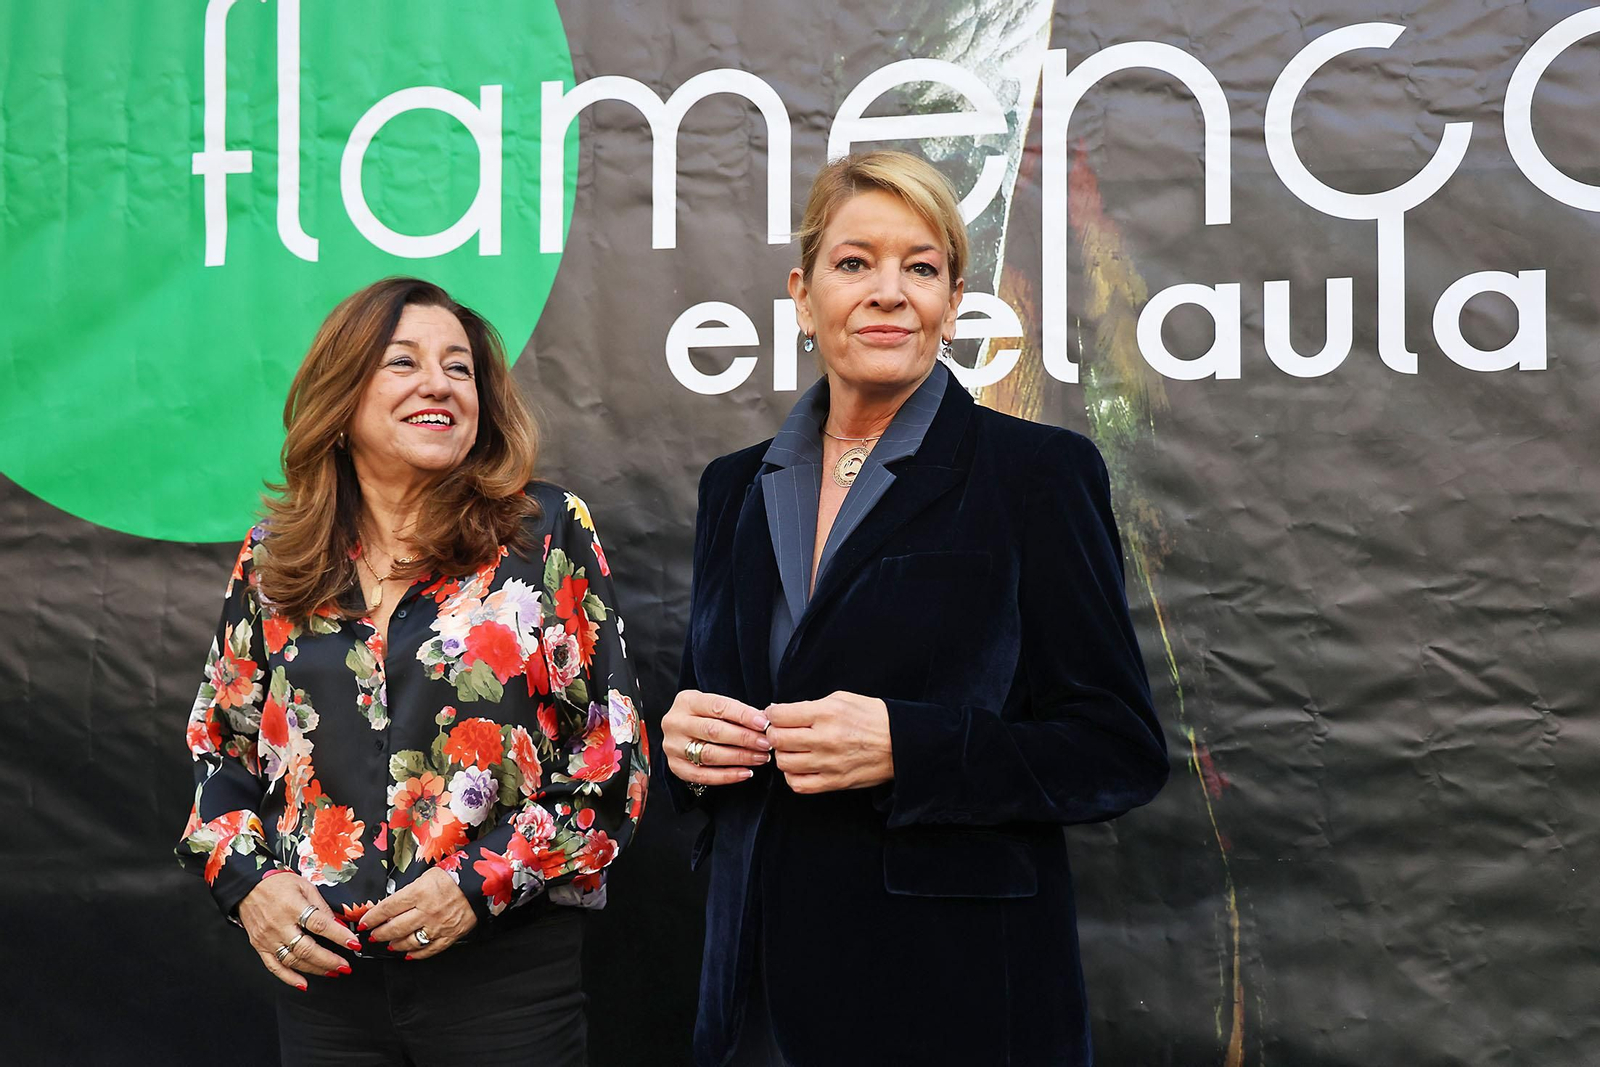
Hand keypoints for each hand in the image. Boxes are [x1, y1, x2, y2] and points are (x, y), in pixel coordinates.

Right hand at [238, 872, 360, 988]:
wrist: (247, 886)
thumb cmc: (277, 884)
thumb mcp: (304, 886)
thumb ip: (321, 906)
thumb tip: (339, 923)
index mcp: (293, 907)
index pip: (320, 924)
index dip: (339, 935)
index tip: (353, 943)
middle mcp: (279, 925)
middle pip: (307, 948)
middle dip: (329, 960)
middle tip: (345, 966)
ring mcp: (268, 938)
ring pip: (293, 960)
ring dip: (315, 969)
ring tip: (332, 971)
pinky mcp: (260, 946)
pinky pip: (274, 966)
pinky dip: (289, 978)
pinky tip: (303, 983)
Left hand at [359, 867, 476, 959]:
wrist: (479, 884)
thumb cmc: (452, 877)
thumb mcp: (426, 876)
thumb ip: (408, 892)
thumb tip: (388, 907)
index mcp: (419, 892)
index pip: (388, 908)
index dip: (372, 917)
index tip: (363, 922)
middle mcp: (427, 911)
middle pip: (395, 927)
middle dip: (380, 933)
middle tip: (373, 935)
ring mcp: (438, 926)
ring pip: (410, 941)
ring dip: (395, 944)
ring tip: (389, 944)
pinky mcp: (450, 936)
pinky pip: (429, 950)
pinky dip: (416, 954)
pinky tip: (408, 954)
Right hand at [662, 689, 771, 788]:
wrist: (681, 732)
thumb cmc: (705, 716)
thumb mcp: (715, 707)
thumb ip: (736, 712)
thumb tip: (764, 720)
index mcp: (686, 701)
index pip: (718, 706)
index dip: (743, 715)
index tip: (764, 724)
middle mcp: (675, 722)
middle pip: (714, 731)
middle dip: (744, 738)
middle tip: (766, 744)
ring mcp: (673, 746)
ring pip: (710, 754)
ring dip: (740, 757)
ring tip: (761, 758)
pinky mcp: (675, 766)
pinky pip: (704, 775)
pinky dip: (728, 776)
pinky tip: (746, 773)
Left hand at [766, 691, 893, 793]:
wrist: (901, 742)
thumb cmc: (873, 718)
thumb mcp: (842, 699)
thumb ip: (810, 706)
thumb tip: (781, 712)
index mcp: (827, 713)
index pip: (779, 715)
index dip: (772, 714)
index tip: (776, 715)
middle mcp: (825, 738)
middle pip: (777, 740)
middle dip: (774, 734)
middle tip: (781, 732)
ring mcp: (829, 763)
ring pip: (784, 763)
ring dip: (783, 755)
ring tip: (793, 749)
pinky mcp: (834, 782)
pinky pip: (798, 785)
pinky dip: (793, 776)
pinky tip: (801, 767)